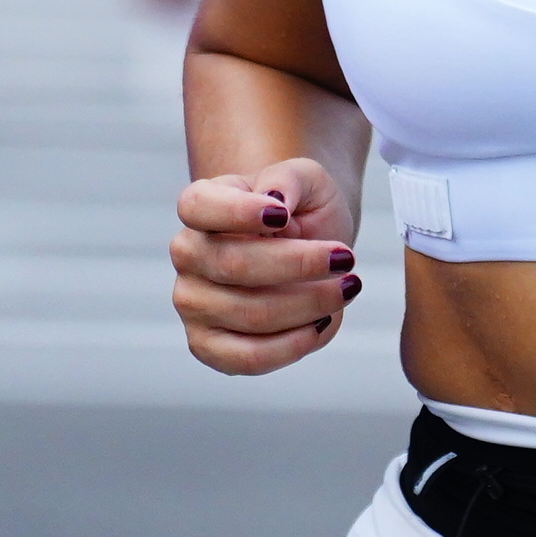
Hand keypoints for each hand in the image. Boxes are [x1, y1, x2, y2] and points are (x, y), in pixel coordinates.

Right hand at [172, 156, 361, 373]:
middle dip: (300, 265)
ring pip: (251, 314)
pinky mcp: (210, 345)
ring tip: (347, 288)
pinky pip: (248, 357)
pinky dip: (293, 344)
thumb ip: (288, 181)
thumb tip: (275, 201)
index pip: (197, 206)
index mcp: (200, 206)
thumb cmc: (300, 209)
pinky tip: (323, 322)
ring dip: (310, 304)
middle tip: (346, 259)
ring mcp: (193, 303)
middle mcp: (188, 255)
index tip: (284, 215)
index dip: (236, 213)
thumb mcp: (306, 179)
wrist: (308, 243)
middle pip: (234, 264)